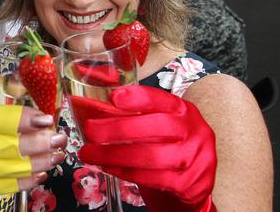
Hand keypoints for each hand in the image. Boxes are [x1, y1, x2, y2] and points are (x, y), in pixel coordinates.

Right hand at [0, 100, 66, 210]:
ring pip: (11, 167)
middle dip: (39, 142)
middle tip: (59, 137)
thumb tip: (31, 120)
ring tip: (57, 153)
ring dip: (39, 161)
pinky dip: (26, 180)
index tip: (46, 118)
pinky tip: (41, 172)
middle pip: (8, 145)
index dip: (25, 119)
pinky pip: (6, 186)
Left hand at [77, 85, 216, 211]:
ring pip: (150, 156)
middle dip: (117, 128)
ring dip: (113, 154)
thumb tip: (97, 110)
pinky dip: (124, 172)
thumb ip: (137, 117)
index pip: (161, 99)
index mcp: (183, 111)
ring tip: (89, 153)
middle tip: (91, 131)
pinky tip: (107, 167)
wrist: (191, 186)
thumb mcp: (160, 127)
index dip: (137, 98)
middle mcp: (193, 131)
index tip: (113, 97)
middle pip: (156, 126)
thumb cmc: (168, 149)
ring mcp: (194, 159)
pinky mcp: (187, 184)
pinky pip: (150, 177)